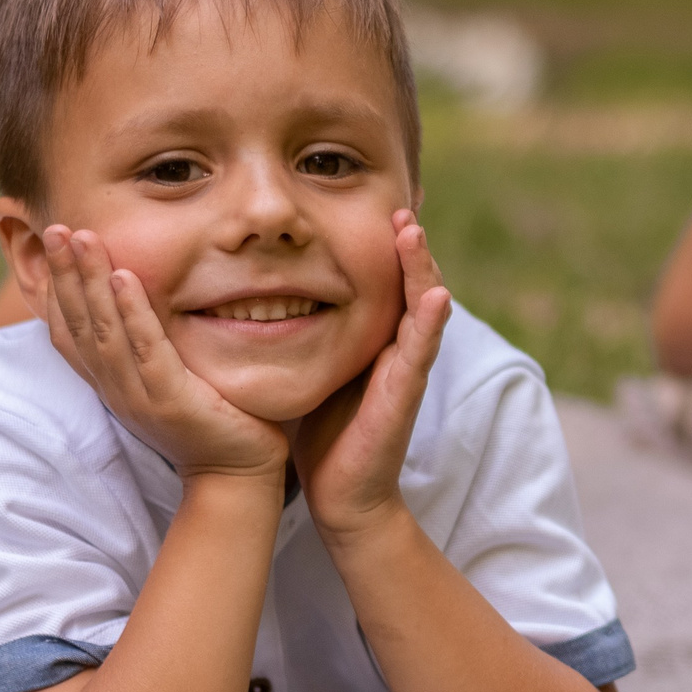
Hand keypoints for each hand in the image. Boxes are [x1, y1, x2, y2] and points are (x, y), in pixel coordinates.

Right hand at [40, 225, 288, 483]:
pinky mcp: (171, 400)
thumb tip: (136, 301)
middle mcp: (115, 389)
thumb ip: (146, 344)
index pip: (67, 331)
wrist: (236, 475)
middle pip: (77, 324)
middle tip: (54, 226)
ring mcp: (139, 396)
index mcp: (110, 383)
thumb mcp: (164, 377)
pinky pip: (146, 349)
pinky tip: (126, 276)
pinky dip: (134, 312)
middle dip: (63, 274)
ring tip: (80, 238)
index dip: (53, 289)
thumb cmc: (207, 418)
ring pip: (103, 331)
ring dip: (89, 282)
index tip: (48, 244)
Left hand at [293, 210, 452, 542]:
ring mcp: (407, 367)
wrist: (341, 494)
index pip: (382, 277)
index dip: (382, 241)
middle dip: (405, 240)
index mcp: (374, 335)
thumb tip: (256, 289)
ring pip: (422, 306)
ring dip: (420, 266)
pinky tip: (435, 295)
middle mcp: (397, 345)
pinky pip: (421, 352)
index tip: (374, 198)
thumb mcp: (308, 364)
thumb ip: (300, 328)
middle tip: (398, 200)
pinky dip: (429, 322)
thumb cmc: (322, 432)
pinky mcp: (406, 394)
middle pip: (408, 281)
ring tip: (411, 229)